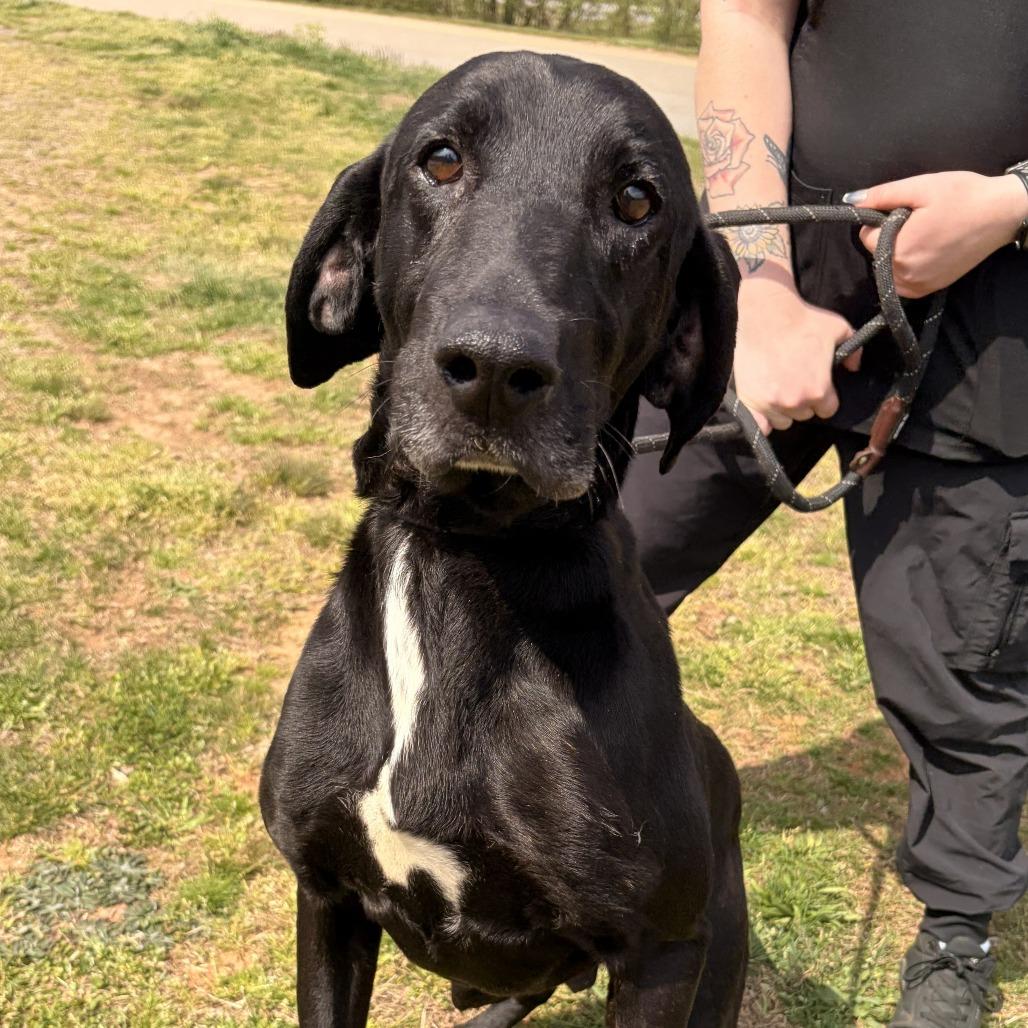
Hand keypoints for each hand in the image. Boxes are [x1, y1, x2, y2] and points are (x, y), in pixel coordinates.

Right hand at [733, 273, 856, 434]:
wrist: (766, 314)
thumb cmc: (802, 320)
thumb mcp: (838, 329)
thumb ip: (854, 351)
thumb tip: (854, 368)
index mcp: (819, 390)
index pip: (827, 410)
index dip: (825, 398)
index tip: (817, 387)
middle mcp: (795, 402)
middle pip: (804, 415)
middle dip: (803, 402)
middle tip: (796, 381)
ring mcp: (770, 403)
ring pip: (782, 421)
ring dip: (783, 410)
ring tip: (779, 389)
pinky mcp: (750, 400)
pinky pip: (760, 425)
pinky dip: (763, 421)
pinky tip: (765, 409)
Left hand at [847, 172, 1027, 297]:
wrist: (1003, 214)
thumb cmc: (964, 196)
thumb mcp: (921, 187)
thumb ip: (882, 195)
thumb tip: (851, 200)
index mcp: (899, 250)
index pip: (866, 237)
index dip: (881, 220)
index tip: (904, 212)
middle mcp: (904, 274)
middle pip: (876, 254)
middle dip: (889, 237)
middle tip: (920, 221)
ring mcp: (917, 286)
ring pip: (887, 268)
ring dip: (897, 253)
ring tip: (927, 234)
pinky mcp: (929, 290)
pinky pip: (902, 281)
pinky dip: (906, 267)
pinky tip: (928, 250)